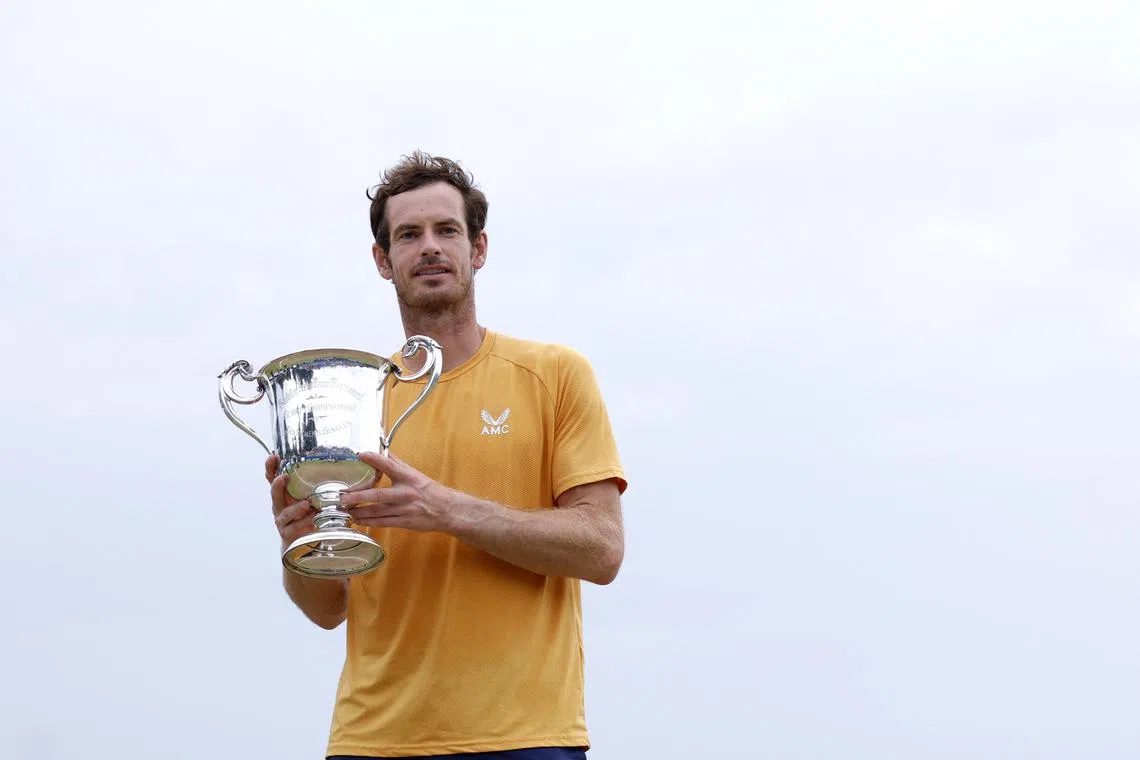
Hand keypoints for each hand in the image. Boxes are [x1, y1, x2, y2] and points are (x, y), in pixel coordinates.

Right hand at [265, 454, 315, 545]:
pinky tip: (313, 520)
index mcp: (282, 494)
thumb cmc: (302, 514)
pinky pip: (295, 528)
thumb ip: (310, 484)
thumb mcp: (305, 496)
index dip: (271, 468)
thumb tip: (322, 462)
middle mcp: (279, 506)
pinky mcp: (288, 533)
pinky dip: (304, 524)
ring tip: (306, 505)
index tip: (273, 457)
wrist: (298, 540)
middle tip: (283, 477)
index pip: (272, 478)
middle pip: (274, 494)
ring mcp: (282, 520)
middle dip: (277, 486)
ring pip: (285, 514)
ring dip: (295, 509)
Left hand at [339, 452, 454, 532]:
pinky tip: (358, 520)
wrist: (447, 510)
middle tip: (342, 498)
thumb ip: (397, 463)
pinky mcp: (404, 522)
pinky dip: (368, 522)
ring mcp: (404, 509)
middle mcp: (405, 493)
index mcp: (408, 477)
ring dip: (359, 512)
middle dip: (357, 497)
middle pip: (378, 495)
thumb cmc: (429, 491)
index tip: (361, 454)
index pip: (390, 465)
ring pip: (377, 512)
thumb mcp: (415, 474)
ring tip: (345, 510)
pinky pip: (382, 523)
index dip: (375, 459)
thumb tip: (382, 450)